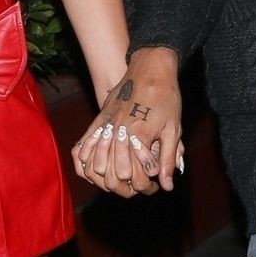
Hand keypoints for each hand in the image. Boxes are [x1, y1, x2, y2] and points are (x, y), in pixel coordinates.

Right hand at [72, 48, 183, 197]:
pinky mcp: (98, 120)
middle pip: (113, 176)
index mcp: (138, 136)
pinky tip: (95, 170)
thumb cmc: (165, 97)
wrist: (150, 69)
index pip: (136, 176)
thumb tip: (167, 185)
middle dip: (126, 187)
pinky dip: (86, 163)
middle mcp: (118, 133)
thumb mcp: (173, 129)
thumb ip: (168, 159)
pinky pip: (82, 148)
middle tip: (138, 186)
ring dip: (106, 179)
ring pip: (94, 166)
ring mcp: (105, 127)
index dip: (146, 185)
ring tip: (120, 180)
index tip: (154, 185)